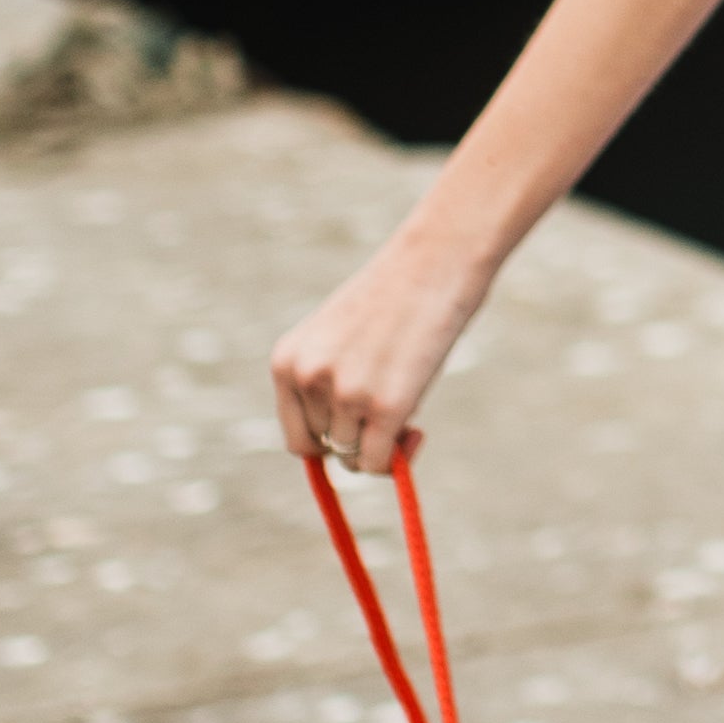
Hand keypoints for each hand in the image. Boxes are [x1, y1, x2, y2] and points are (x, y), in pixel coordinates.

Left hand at [271, 220, 489, 473]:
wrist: (437, 259)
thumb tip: (343, 448)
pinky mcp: (385, 406)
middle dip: (358, 440)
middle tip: (391, 417)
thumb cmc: (396, 295)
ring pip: (354, 458)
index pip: (297, 437)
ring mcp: (344, 394)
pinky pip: (379, 463)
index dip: (329, 443)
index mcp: (287, 361)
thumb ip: (328, 382)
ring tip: (408, 407)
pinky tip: (418, 431)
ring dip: (382, 446)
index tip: (357, 432)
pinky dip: (398, 460)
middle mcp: (307, 378)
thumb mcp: (340, 337)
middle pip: (326, 448)